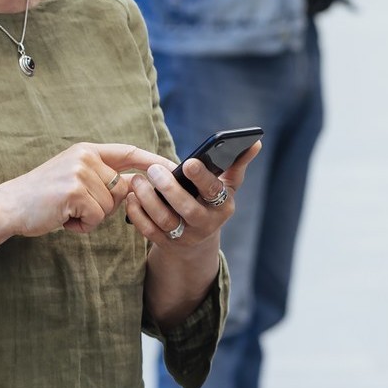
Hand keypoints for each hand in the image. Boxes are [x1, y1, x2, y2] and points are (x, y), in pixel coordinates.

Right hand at [0, 142, 172, 237]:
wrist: (8, 207)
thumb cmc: (42, 198)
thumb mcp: (74, 179)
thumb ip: (103, 179)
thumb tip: (139, 186)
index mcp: (86, 150)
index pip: (128, 151)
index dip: (152, 160)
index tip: (173, 167)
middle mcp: (85, 156)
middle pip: (121, 189)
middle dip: (103, 206)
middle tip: (74, 207)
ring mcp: (79, 172)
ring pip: (109, 206)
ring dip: (90, 217)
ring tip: (65, 211)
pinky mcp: (74, 190)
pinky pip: (97, 217)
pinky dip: (82, 226)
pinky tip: (62, 219)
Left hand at [122, 141, 256, 253]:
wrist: (197, 240)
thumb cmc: (211, 202)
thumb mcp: (227, 186)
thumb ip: (237, 164)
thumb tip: (256, 142)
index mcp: (223, 206)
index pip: (214, 191)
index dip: (202, 177)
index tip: (188, 162)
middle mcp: (206, 225)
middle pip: (187, 209)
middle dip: (169, 188)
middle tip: (153, 169)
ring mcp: (185, 237)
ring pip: (165, 220)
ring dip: (148, 199)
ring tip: (138, 180)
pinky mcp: (166, 245)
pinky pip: (149, 231)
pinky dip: (138, 214)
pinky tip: (131, 197)